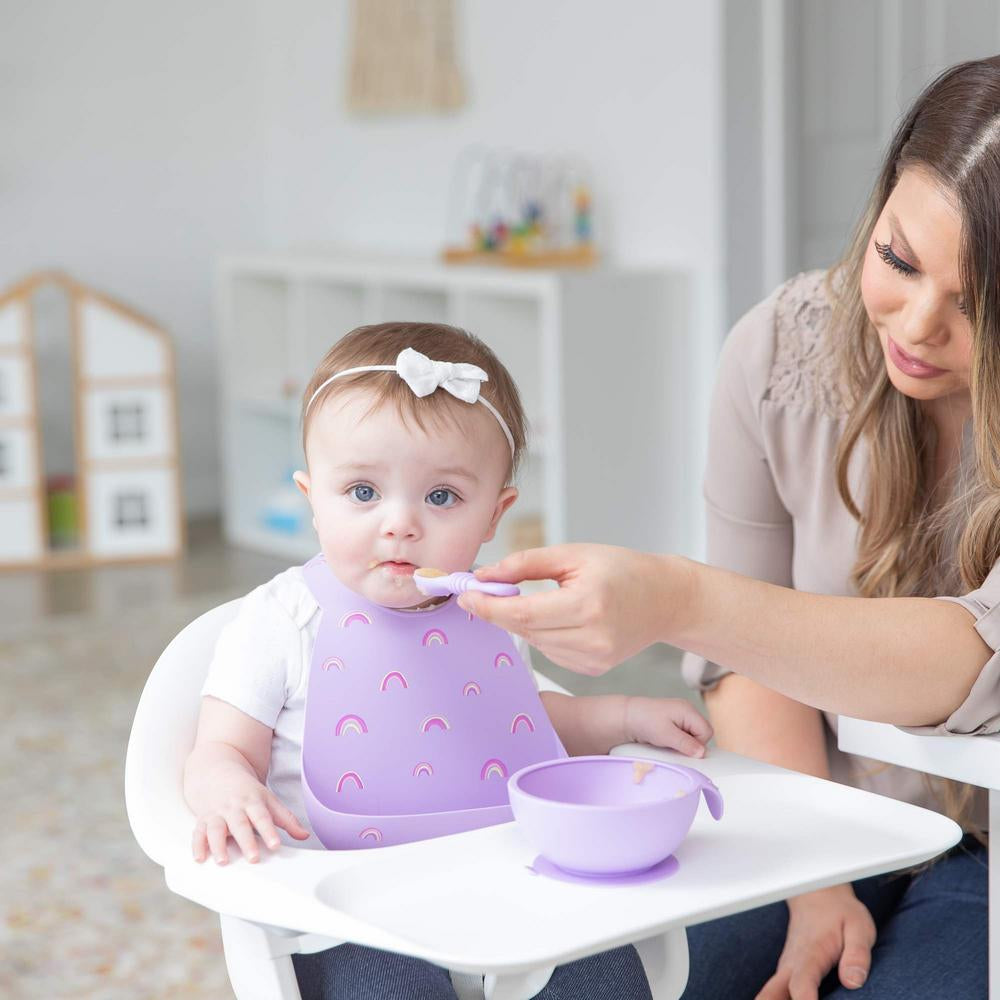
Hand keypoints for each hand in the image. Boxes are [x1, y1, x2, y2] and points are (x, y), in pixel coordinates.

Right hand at [191, 770, 310, 864]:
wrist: (217, 771)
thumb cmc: (247, 790)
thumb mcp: (268, 799)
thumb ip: (286, 819)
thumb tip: (304, 835)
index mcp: (253, 801)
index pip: (263, 817)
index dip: (269, 831)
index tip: (275, 845)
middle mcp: (234, 807)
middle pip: (240, 824)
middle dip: (246, 841)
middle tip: (253, 858)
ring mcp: (217, 813)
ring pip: (217, 829)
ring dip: (218, 845)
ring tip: (223, 861)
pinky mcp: (203, 819)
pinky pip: (198, 832)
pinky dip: (197, 845)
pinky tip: (199, 858)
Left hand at [459, 544, 691, 674]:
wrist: (665, 599)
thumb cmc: (622, 569)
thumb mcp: (573, 554)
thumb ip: (525, 564)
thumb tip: (485, 576)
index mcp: (588, 605)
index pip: (523, 613)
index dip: (488, 606)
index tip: (465, 595)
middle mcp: (592, 638)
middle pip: (524, 629)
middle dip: (498, 611)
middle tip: (480, 592)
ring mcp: (593, 659)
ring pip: (534, 642)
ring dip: (523, 622)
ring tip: (544, 598)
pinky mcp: (593, 669)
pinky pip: (550, 651)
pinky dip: (544, 634)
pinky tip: (564, 617)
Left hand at [623, 697, 712, 757]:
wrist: (625, 717)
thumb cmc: (645, 722)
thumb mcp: (666, 735)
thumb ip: (686, 744)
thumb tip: (702, 753)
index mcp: (688, 710)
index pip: (707, 731)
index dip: (698, 744)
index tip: (682, 749)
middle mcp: (687, 711)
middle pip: (701, 733)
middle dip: (691, 744)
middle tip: (674, 746)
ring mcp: (680, 716)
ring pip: (692, 736)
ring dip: (683, 744)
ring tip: (667, 743)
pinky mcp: (673, 722)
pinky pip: (683, 735)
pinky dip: (677, 741)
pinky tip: (665, 741)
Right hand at [757, 884, 875, 999]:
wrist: (818, 896)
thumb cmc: (841, 914)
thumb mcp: (859, 928)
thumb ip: (857, 955)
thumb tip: (853, 981)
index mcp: (810, 955)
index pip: (801, 985)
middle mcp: (791, 965)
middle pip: (771, 995)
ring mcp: (785, 970)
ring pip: (769, 996)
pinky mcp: (786, 975)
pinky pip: (774, 995)